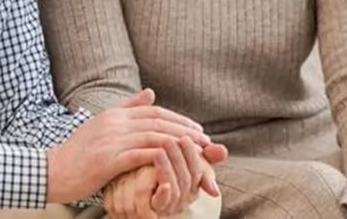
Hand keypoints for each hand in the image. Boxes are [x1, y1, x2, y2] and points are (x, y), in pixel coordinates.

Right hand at [45, 88, 212, 203]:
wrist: (52, 171)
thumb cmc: (78, 154)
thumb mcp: (102, 125)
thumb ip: (127, 109)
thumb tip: (150, 93)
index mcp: (114, 115)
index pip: (154, 112)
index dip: (178, 119)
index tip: (196, 130)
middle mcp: (114, 123)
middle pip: (158, 122)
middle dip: (185, 131)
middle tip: (205, 141)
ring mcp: (111, 140)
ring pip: (154, 136)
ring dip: (179, 143)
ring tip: (197, 153)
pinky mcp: (108, 159)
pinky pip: (141, 154)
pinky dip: (162, 157)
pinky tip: (175, 162)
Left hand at [107, 139, 228, 218]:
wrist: (123, 194)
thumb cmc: (150, 172)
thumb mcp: (171, 159)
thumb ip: (191, 149)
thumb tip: (222, 149)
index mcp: (189, 185)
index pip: (198, 169)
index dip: (193, 154)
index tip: (185, 136)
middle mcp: (181, 198)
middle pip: (189, 178)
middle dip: (180, 159)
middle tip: (170, 141)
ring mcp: (167, 206)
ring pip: (177, 191)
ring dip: (169, 170)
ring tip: (158, 153)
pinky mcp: (150, 212)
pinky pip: (160, 205)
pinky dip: (164, 194)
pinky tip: (162, 182)